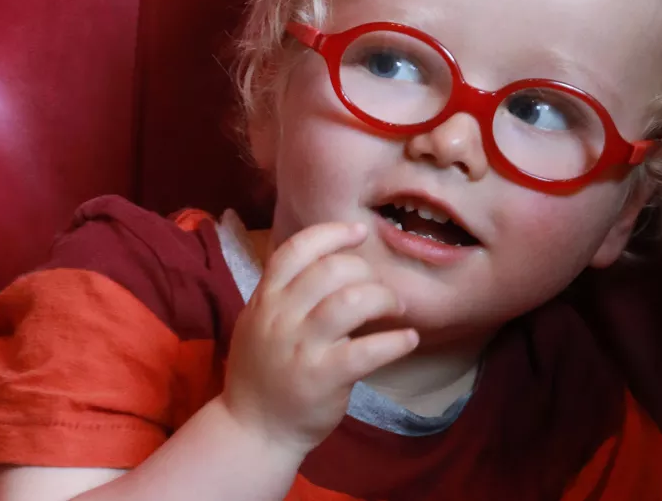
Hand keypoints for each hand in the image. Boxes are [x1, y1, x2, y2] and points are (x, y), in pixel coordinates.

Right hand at [219, 222, 419, 454]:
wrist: (253, 428)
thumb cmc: (264, 373)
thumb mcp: (259, 323)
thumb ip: (286, 294)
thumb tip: (334, 264)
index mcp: (265, 298)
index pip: (296, 250)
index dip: (332, 234)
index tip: (359, 232)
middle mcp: (280, 317)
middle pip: (331, 269)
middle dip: (367, 271)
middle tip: (381, 288)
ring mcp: (301, 347)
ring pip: (350, 301)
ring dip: (384, 298)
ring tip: (397, 308)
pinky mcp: (323, 377)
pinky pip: (368, 350)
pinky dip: (396, 341)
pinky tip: (408, 339)